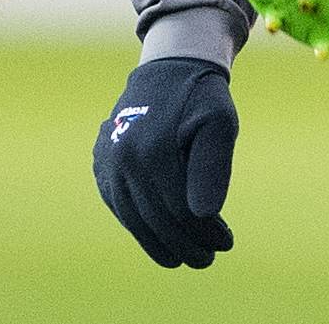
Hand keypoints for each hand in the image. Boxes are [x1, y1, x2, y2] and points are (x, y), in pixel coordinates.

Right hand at [93, 56, 238, 266]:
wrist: (167, 69)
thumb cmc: (200, 97)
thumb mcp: (220, 122)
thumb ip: (213, 166)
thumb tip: (204, 213)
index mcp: (152, 150)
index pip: (180, 210)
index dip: (204, 233)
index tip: (226, 244)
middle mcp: (123, 159)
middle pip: (157, 219)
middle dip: (185, 245)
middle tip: (208, 259)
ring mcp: (107, 163)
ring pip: (134, 219)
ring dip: (160, 243)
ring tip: (185, 257)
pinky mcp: (101, 165)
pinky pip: (120, 206)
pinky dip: (140, 226)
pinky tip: (161, 236)